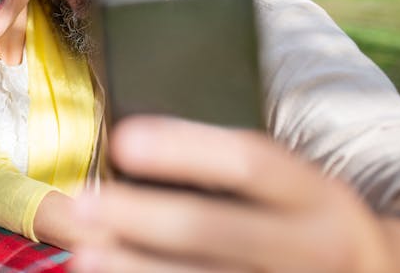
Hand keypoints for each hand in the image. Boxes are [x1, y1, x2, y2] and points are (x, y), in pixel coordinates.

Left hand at [70, 116, 399, 272]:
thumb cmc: (311, 223)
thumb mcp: (298, 189)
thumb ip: (235, 175)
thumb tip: (138, 153)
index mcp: (318, 196)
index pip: (249, 161)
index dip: (184, 149)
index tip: (122, 139)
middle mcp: (315, 248)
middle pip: (217, 229)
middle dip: (142, 216)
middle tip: (81, 203)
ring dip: (137, 269)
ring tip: (83, 254)